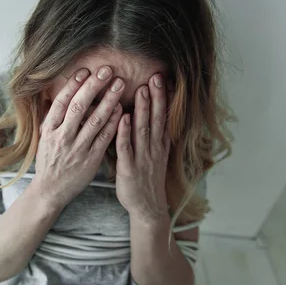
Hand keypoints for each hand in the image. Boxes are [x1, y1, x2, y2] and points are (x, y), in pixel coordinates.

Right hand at [34, 67, 123, 207]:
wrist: (50, 190)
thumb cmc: (49, 161)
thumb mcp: (44, 137)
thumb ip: (51, 117)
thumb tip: (55, 95)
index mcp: (49, 130)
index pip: (61, 102)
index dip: (73, 85)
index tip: (85, 70)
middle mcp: (62, 137)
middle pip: (79, 107)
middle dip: (93, 86)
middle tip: (106, 70)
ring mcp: (77, 149)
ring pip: (94, 120)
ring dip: (108, 100)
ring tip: (119, 84)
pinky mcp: (90, 160)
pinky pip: (104, 138)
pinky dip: (113, 123)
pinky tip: (121, 109)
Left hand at [115, 73, 169, 222]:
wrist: (147, 207)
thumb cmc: (146, 178)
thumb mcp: (154, 154)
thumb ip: (152, 134)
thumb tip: (149, 113)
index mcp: (159, 144)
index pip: (163, 116)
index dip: (163, 97)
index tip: (162, 78)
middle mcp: (153, 148)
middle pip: (157, 119)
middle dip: (156, 97)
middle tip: (156, 77)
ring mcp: (142, 158)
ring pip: (143, 130)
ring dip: (142, 110)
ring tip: (141, 90)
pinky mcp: (128, 169)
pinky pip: (126, 148)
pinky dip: (124, 133)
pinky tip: (122, 118)